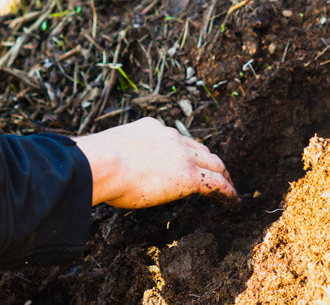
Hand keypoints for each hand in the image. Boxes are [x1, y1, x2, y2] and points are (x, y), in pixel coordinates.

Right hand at [73, 117, 237, 207]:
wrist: (102, 162)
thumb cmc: (96, 162)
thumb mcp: (107, 150)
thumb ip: (114, 155)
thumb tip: (102, 166)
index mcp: (151, 127)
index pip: (174, 138)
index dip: (184, 149)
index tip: (185, 157)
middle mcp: (170, 136)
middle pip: (199, 147)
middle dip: (208, 158)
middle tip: (214, 171)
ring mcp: (182, 154)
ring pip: (214, 162)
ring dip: (222, 174)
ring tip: (228, 186)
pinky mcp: (190, 175)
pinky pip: (217, 184)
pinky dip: (228, 192)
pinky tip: (233, 202)